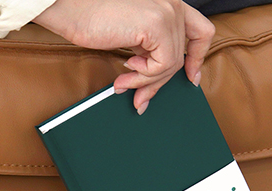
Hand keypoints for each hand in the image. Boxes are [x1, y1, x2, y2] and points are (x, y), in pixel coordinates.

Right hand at [33, 0, 214, 113]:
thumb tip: (156, 81)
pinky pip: (161, 66)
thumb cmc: (91, 18)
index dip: (198, 56)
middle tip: (141, 99)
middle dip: (160, 82)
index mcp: (168, 0)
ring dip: (146, 82)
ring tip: (125, 84)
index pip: (201, 30)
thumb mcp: (131, 35)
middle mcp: (172, 2)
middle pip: (183, 54)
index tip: (191, 76)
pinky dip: (143, 77)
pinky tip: (124, 71)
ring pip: (171, 65)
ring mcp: (167, 11)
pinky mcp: (157, 25)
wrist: (70, 7)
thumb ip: (150, 48)